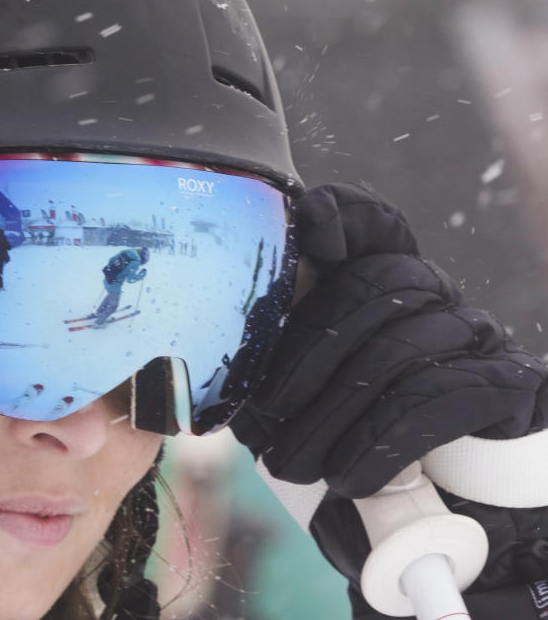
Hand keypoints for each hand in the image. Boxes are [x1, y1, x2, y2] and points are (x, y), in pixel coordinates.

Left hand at [229, 183, 547, 616]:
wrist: (440, 513)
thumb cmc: (355, 444)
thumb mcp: (304, 398)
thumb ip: (274, 360)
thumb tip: (218, 357)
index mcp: (384, 284)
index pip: (373, 224)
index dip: (344, 213)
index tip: (311, 231)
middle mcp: (434, 297)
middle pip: (371, 289)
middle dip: (302, 360)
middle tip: (262, 425)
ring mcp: (476, 335)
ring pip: (396, 349)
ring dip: (331, 415)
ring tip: (292, 466)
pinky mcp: (507, 383)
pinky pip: (437, 397)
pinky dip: (381, 442)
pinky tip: (348, 477)